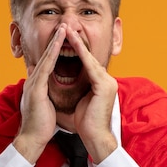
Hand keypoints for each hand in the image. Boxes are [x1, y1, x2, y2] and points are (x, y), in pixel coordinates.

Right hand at [13, 24, 66, 163]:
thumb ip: (47, 94)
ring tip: (63, 30)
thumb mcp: (46, 105)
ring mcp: (33, 84)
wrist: (33, 138)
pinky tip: (58, 46)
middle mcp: (33, 81)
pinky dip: (52, 56)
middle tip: (63, 26)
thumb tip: (50, 89)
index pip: (47, 63)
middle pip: (45, 56)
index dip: (54, 50)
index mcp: (37, 85)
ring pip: (45, 59)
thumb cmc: (41, 125)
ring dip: (54, 43)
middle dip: (55, 41)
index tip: (63, 39)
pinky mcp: (36, 89)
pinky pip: (46, 68)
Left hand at [65, 27, 117, 162]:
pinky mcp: (105, 86)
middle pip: (89, 58)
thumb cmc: (84, 124)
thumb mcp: (77, 100)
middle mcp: (107, 81)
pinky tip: (73, 45)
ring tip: (67, 31)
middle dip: (76, 42)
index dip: (76, 51)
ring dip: (78, 44)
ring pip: (90, 59)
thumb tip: (58, 81)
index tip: (64, 39)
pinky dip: (81, 55)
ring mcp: (108, 83)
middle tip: (65, 28)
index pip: (87, 64)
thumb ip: (73, 89)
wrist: (94, 138)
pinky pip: (90, 67)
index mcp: (101, 84)